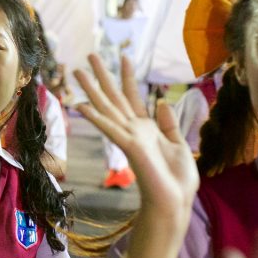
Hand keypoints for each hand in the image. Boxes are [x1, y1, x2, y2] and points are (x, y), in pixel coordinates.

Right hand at [74, 55, 197, 213]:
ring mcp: (129, 138)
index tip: (124, 57)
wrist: (175, 202)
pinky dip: (95, 116)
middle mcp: (133, 130)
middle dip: (102, 76)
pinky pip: (109, 128)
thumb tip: (162, 102)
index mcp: (146, 129)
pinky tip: (80, 105)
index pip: (133, 97)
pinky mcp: (129, 147)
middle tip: (89, 55)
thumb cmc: (177, 180)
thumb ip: (169, 124)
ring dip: (91, 89)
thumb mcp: (179, 145)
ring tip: (77, 70)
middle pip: (114, 97)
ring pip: (107, 107)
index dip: (128, 77)